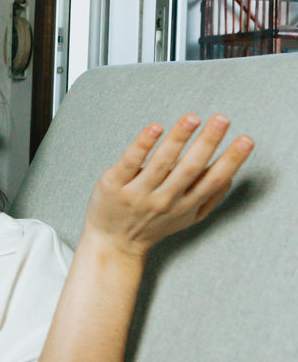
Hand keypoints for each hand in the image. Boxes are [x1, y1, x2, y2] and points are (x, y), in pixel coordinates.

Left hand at [84, 113, 253, 260]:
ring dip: (178, 138)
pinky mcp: (115, 184)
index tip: (246, 140)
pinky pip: (130, 162)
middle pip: (190, 169)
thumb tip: (230, 175)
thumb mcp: (187, 217)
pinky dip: (143, 145)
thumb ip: (210, 198)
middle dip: (208, 143)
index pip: (213, 180)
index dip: (231, 161)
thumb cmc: (153, 224)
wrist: (114, 243)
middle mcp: (164, 200)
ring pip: (161, 163)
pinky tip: (155, 128)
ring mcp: (138, 193)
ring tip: (192, 118)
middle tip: (222, 120)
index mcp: (186, 205)